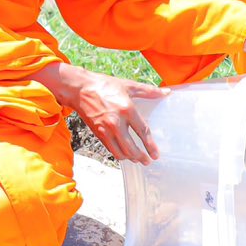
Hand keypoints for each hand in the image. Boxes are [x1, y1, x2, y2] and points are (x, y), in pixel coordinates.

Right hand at [37, 63, 164, 163]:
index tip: (156, 155)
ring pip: (120, 152)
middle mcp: (116, 122)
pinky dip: (119, 154)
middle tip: (147, 161)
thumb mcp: (128, 85)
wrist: (80, 89)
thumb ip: (148, 91)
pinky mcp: (98, 133)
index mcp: (127, 109)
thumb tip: (166, 92)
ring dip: (130, 158)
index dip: (150, 146)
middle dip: (141, 157)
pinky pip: (110, 149)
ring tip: (136, 159)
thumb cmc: (104, 85)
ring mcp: (106, 129)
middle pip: (131, 148)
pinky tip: (124, 153)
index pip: (143, 132)